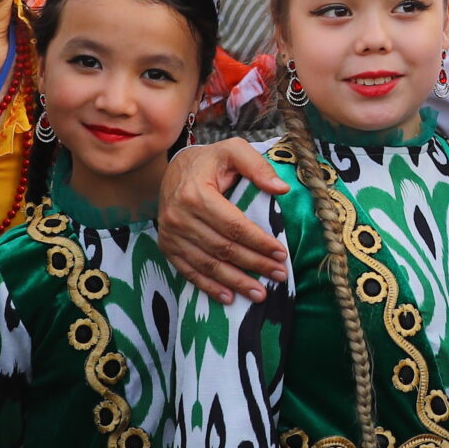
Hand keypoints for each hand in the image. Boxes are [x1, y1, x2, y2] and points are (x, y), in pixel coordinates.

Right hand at [155, 138, 290, 301]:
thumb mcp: (233, 150)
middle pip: (223, 248)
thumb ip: (257, 166)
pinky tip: (229, 297)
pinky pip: (188, 271)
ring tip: (259, 293)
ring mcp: (170, 234)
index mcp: (196, 194)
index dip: (259, 242)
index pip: (234, 226)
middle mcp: (179, 217)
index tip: (281, 253)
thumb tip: (281, 189)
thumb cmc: (210, 161)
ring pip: (208, 264)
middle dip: (254, 264)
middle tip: (279, 275)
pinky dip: (209, 287)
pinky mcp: (167, 246)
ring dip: (235, 282)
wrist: (175, 167)